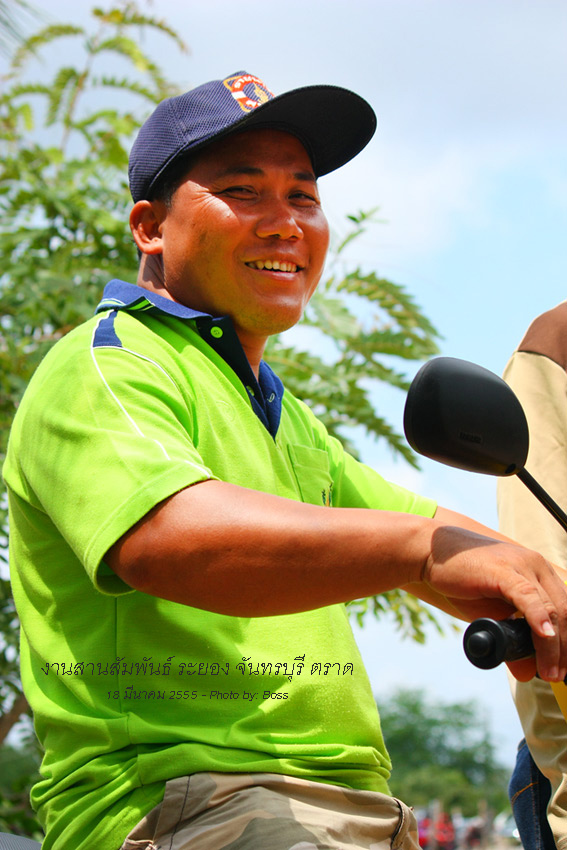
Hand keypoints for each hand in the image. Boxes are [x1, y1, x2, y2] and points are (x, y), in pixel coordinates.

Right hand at [423, 521, 566, 681]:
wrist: (431, 552)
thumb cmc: (461, 579)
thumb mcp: (490, 615)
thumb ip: (511, 638)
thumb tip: (525, 673)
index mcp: (539, 573)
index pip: (566, 610)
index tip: (564, 667)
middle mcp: (537, 567)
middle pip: (564, 612)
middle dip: (564, 649)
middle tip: (558, 677)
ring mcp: (522, 566)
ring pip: (550, 609)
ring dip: (553, 646)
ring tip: (550, 672)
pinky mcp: (504, 571)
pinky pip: (528, 596)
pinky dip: (538, 618)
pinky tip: (544, 635)